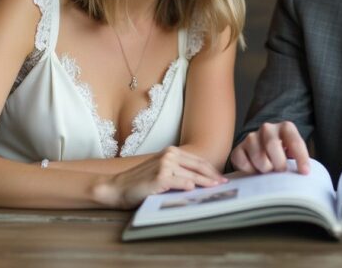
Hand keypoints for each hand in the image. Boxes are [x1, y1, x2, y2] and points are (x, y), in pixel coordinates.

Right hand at [93, 146, 226, 208]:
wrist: (118, 187)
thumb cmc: (140, 181)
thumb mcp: (161, 170)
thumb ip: (178, 171)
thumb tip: (199, 180)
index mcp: (171, 151)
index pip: (197, 160)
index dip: (210, 169)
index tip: (220, 177)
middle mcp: (169, 155)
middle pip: (198, 166)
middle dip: (212, 175)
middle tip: (224, 183)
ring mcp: (165, 165)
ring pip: (192, 175)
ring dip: (206, 183)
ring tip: (216, 188)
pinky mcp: (160, 177)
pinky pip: (180, 182)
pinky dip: (190, 186)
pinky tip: (197, 191)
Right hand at [229, 121, 309, 174]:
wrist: (263, 150)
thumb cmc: (283, 154)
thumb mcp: (294, 152)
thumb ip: (298, 159)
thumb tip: (303, 173)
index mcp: (286, 128)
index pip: (295, 141)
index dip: (301, 158)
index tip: (305, 172)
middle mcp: (267, 128)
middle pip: (272, 145)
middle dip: (278, 163)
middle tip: (281, 171)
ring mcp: (251, 137)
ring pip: (257, 156)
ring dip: (265, 168)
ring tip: (269, 170)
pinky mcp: (238, 148)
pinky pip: (242, 162)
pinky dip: (250, 170)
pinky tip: (255, 169)